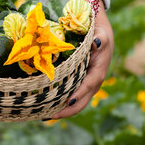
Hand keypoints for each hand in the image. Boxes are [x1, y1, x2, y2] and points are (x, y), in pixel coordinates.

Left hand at [50, 0, 113, 118]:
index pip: (90, 84)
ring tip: (43, 115)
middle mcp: (93, 79)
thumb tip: (97, 43)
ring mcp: (86, 81)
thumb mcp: (101, 31)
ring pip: (76, 100)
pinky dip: (59, 101)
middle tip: (51, 115)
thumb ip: (100, 38)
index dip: (80, 94)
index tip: (69, 101)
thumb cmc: (98, 29)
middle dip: (68, 109)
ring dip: (62, 109)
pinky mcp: (78, 80)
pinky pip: (70, 94)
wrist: (98, 28)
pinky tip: (44, 106)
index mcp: (99, 69)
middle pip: (83, 99)